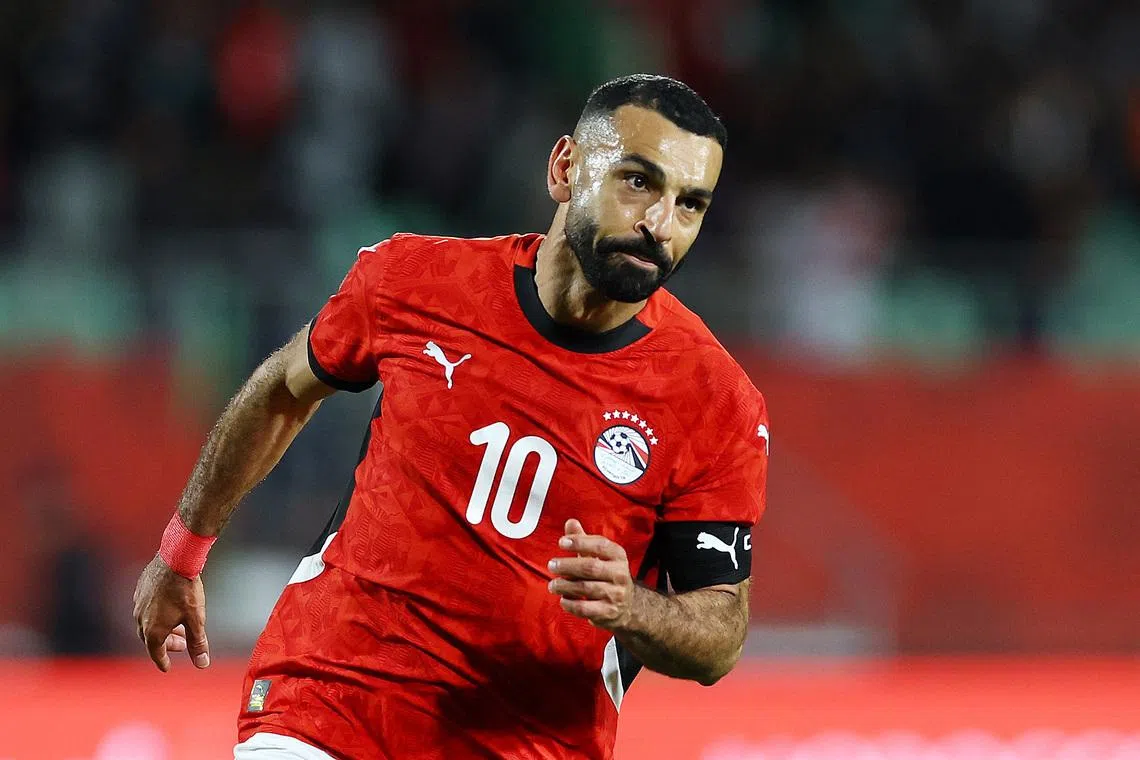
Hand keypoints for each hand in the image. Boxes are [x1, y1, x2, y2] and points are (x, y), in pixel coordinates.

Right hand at [132, 555, 210, 671]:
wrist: (175, 560)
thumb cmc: (185, 590)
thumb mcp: (196, 620)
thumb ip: (197, 643)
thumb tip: (201, 663)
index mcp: (153, 630)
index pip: (156, 653)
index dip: (163, 661)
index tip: (166, 667)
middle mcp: (141, 620)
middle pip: (151, 639)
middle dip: (167, 644)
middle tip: (182, 645)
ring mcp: (138, 605)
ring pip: (147, 624)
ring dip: (162, 629)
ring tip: (177, 627)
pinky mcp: (140, 591)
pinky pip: (145, 609)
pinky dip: (156, 615)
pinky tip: (168, 610)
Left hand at [547, 519, 635, 629]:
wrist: (628, 605)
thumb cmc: (608, 575)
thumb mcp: (600, 556)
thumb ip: (584, 540)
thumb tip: (570, 522)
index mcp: (617, 556)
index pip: (600, 545)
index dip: (579, 542)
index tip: (561, 542)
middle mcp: (619, 574)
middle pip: (591, 567)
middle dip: (568, 565)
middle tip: (552, 565)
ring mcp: (615, 594)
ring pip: (585, 588)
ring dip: (565, 586)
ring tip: (553, 584)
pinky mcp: (608, 612)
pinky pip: (585, 608)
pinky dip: (570, 604)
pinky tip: (563, 599)